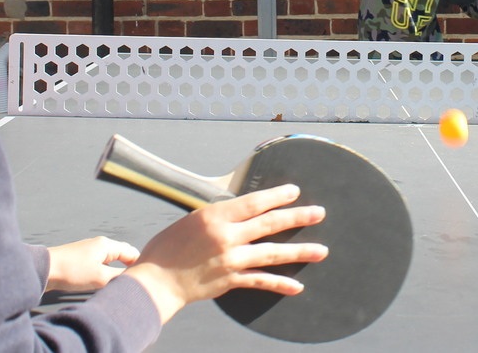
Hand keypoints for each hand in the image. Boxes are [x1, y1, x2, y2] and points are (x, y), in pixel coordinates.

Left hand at [46, 236, 139, 292]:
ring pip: (110, 259)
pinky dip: (106, 271)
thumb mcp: (100, 277)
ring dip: (116, 270)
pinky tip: (103, 281)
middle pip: (122, 254)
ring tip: (119, 283)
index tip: (142, 278)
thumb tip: (132, 278)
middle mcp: (100, 244)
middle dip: (129, 266)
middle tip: (133, 282)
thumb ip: (118, 276)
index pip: (131, 252)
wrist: (45, 269)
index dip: (139, 264)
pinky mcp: (81, 258)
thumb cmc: (72, 271)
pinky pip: (100, 263)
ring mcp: (90, 250)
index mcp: (107, 245)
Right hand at [124, 184, 327, 324]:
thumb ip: (219, 217)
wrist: (157, 281)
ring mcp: (230, 260)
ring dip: (299, 252)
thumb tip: (243, 212)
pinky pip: (261, 281)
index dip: (276, 196)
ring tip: (321, 250)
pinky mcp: (230, 280)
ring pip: (272, 253)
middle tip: (319, 213)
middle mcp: (226, 236)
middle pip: (269, 224)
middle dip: (297, 217)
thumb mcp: (192, 220)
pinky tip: (297, 286)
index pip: (253, 202)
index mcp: (215, 216)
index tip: (294, 191)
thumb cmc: (169, 247)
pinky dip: (280, 284)